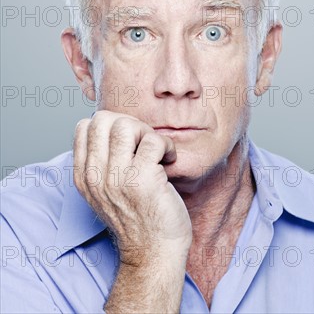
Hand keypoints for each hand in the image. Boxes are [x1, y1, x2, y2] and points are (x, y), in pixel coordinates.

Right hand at [73, 110, 192, 265]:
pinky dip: (167, 145)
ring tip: (155, 149)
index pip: (84, 127)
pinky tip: (169, 159)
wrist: (153, 253)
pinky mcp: (143, 179)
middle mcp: (95, 177)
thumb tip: (115, 125)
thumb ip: (102, 162)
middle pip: (103, 120)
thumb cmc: (137, 219)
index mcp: (84, 177)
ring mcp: (117, 178)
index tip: (128, 140)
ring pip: (126, 125)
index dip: (110, 124)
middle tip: (143, 142)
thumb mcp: (105, 192)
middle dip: (128, 123)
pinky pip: (154, 141)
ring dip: (147, 132)